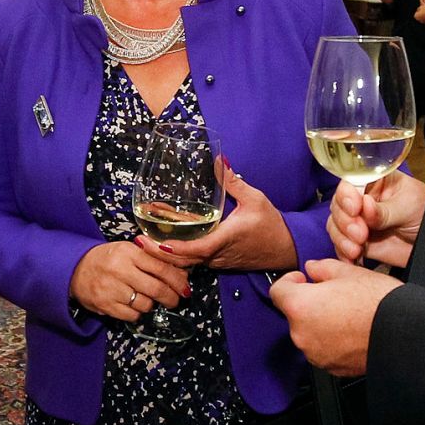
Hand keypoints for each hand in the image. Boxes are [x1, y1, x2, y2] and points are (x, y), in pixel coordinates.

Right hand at [70, 241, 189, 321]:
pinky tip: (132, 305)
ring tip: (146, 299)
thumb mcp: (128, 251)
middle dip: (171, 298)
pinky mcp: (105, 305)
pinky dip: (137, 313)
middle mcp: (120, 269)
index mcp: (128, 252)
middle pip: (156, 289)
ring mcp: (111, 288)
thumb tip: (182, 274)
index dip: (177, 280)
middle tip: (175, 300)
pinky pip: (132, 315)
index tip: (185, 288)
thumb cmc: (108, 259)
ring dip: (151, 305)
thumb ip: (153, 259)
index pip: (161, 268)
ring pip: (145, 304)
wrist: (75, 268)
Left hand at [150, 159, 296, 272]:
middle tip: (137, 241)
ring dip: (166, 256)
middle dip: (159, 254)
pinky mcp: (218, 263)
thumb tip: (218, 160)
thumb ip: (233, 181)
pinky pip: (194, 263)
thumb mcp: (254, 198)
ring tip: (144, 243)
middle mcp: (218, 255)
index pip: (196, 248)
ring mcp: (217, 262)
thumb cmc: (272, 223)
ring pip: (187, 264)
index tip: (156, 242)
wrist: (287, 249)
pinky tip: (163, 247)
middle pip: (184, 260)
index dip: (176, 248)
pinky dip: (177, 257)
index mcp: (226, 239)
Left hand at [271, 259, 400, 375]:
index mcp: (300, 306)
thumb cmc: (378, 302)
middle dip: (308, 303)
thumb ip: (322, 268)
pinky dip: (332, 341)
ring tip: (346, 313)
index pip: (277, 290)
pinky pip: (324, 349)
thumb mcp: (349, 272)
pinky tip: (351, 331)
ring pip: (309, 332)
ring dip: (319, 322)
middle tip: (332, 294)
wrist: (405, 334)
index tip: (304, 279)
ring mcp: (315, 354)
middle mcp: (301, 333)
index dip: (291, 281)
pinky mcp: (331, 368)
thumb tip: (312, 269)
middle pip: (294, 313)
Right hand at [328, 173, 424, 266]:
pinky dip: (343, 253)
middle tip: (360, 233)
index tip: (354, 208)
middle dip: (345, 221)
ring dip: (342, 238)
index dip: (347, 195)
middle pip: (338, 206)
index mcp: (375, 182)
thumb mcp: (408, 206)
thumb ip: (385, 210)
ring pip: (335, 226)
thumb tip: (365, 205)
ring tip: (357, 248)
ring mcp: (359, 221)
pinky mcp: (359, 242)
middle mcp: (363, 200)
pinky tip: (353, 258)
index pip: (350, 184)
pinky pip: (341, 246)